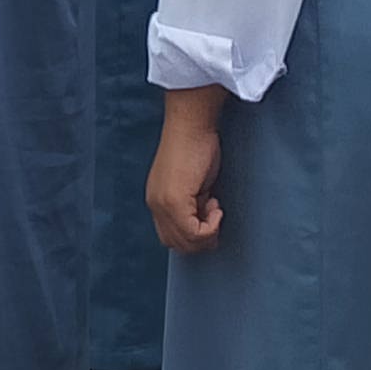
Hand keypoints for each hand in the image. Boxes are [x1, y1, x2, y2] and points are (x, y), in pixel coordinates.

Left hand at [149, 87, 229, 252]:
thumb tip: (202, 225)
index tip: (208, 214)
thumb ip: (191, 205)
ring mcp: (163, 204)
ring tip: (213, 206)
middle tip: (214, 214)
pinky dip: (212, 226)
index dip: (195, 235)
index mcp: (157, 200)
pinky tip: (216, 204)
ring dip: (207, 232)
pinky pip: (195, 232)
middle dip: (202, 238)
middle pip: (178, 244)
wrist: (190, 125)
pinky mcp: (174, 200)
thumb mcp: (191, 184)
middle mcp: (155, 204)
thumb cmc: (194, 147)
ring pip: (187, 242)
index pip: (172, 238)